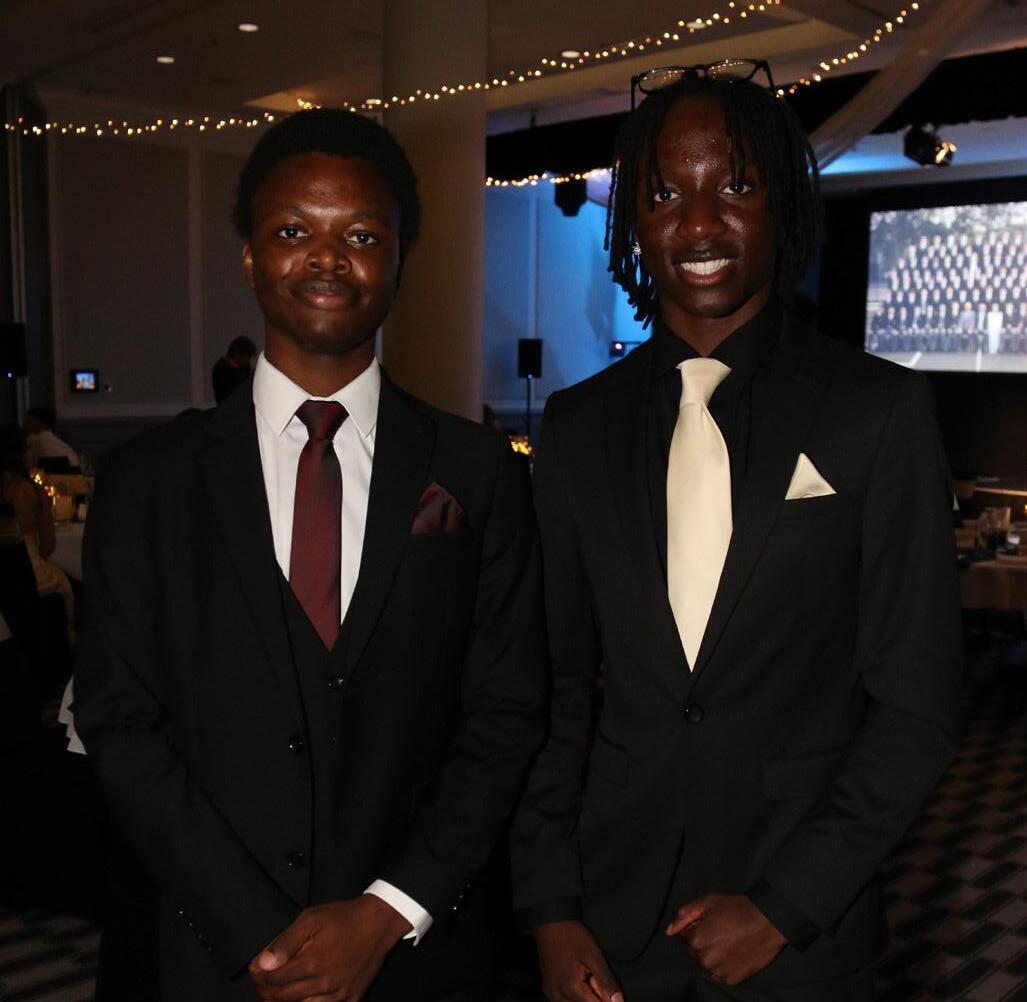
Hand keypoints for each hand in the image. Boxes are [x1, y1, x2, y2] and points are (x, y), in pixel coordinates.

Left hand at [248, 895, 410, 1000]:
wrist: (378, 923)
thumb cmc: (343, 918)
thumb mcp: (311, 919)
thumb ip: (286, 942)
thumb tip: (263, 963)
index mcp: (313, 964)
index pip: (273, 980)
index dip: (258, 976)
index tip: (254, 969)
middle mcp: (325, 985)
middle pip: (283, 998)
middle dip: (266, 990)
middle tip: (261, 980)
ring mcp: (339, 995)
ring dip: (285, 1001)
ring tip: (278, 990)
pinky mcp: (351, 999)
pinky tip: (304, 995)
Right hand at [534, 920, 623, 1001]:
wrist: (550, 923)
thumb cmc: (572, 936)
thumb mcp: (594, 956)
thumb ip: (606, 982)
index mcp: (571, 990)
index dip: (605, 997)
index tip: (600, 979)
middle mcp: (558, 996)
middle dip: (595, 996)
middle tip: (593, 975)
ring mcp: (551, 994)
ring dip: (585, 996)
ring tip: (585, 975)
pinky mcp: (548, 990)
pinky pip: (565, 1001)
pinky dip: (575, 995)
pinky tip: (577, 979)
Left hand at [666, 893, 784, 985]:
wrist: (767, 922)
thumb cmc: (737, 908)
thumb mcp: (707, 902)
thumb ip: (684, 915)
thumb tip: (669, 931)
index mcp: (696, 940)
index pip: (685, 936)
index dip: (697, 926)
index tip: (711, 921)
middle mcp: (705, 960)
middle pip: (694, 951)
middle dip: (703, 941)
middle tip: (721, 930)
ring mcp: (719, 972)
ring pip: (706, 964)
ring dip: (712, 955)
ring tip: (728, 941)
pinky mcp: (732, 980)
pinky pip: (719, 974)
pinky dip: (723, 965)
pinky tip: (734, 952)